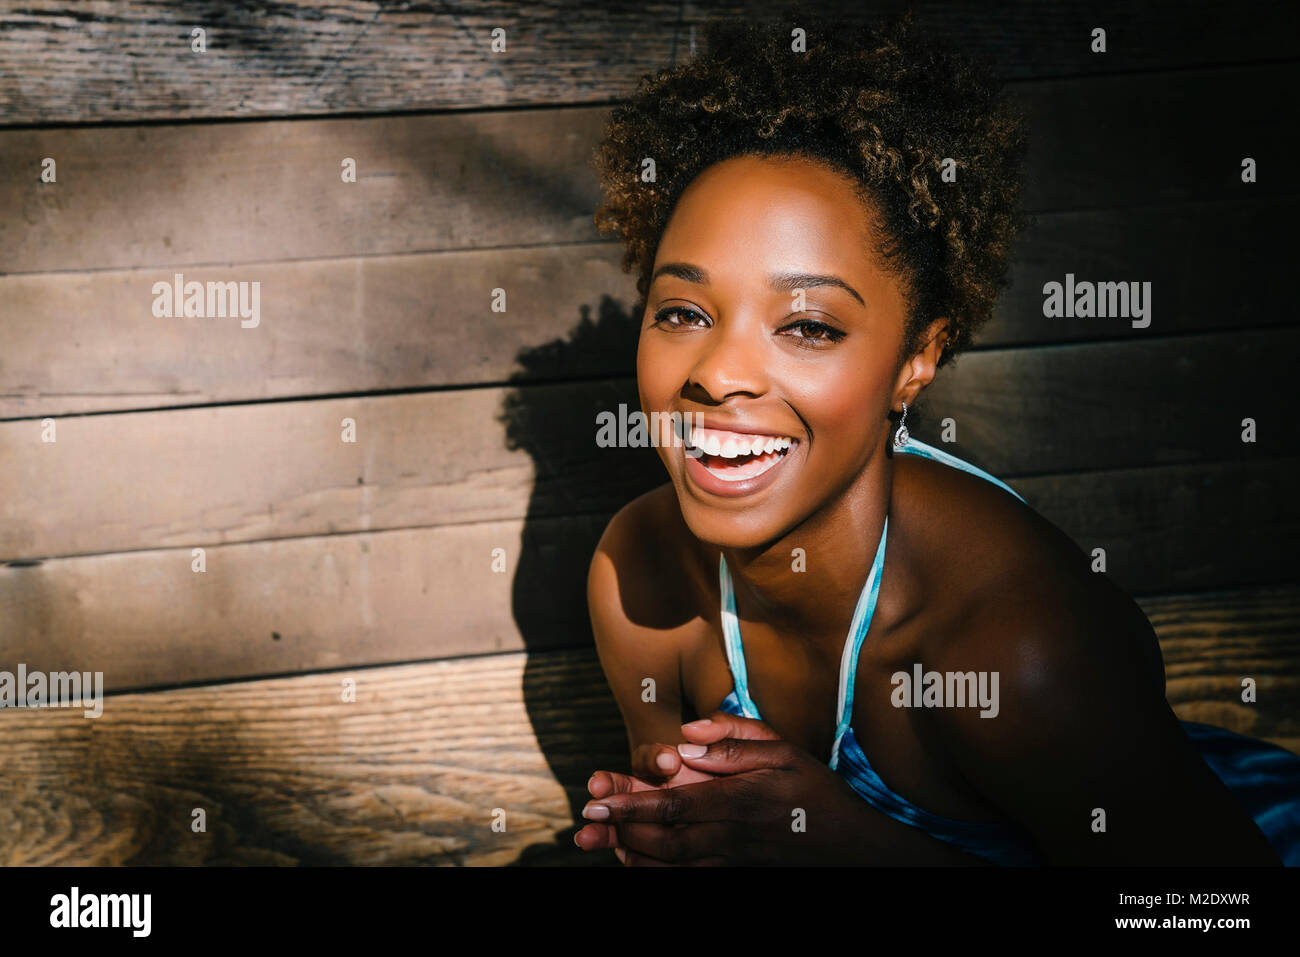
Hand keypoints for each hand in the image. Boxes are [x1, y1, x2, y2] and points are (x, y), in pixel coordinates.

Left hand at [578, 712, 872, 864]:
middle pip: (663, 841)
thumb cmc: (816, 792)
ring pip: (670, 865)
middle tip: (584, 820)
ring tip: (597, 838)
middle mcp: (730, 836)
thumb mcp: (784, 750)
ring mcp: (731, 860)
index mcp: (739, 801)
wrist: (852, 847)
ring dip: (630, 853)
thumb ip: (736, 737)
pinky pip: (686, 876)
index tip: (599, 797)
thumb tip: (689, 734)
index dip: (633, 805)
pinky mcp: (734, 872)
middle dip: (619, 830)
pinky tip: (632, 857)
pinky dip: (654, 870)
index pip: (675, 806)